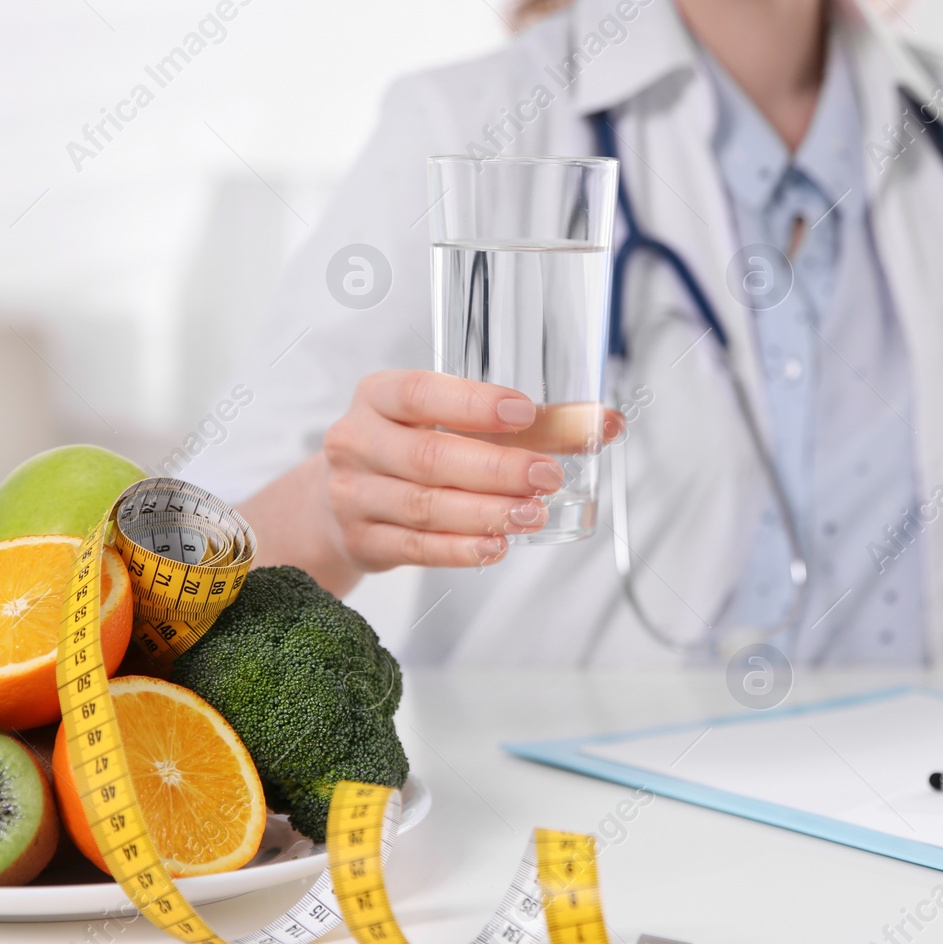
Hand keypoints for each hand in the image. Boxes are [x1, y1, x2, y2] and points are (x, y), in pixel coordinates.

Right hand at [315, 370, 619, 573]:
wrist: (338, 502)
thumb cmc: (410, 448)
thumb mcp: (455, 423)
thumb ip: (532, 423)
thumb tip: (604, 425)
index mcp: (379, 396)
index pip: (422, 394)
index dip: (473, 403)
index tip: (524, 412)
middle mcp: (358, 442)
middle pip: (430, 458)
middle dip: (496, 469)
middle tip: (548, 476)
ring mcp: (355, 495)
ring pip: (425, 507)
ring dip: (486, 512)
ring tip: (532, 514)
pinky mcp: (364, 541)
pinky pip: (416, 548)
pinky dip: (460, 550)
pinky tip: (497, 546)